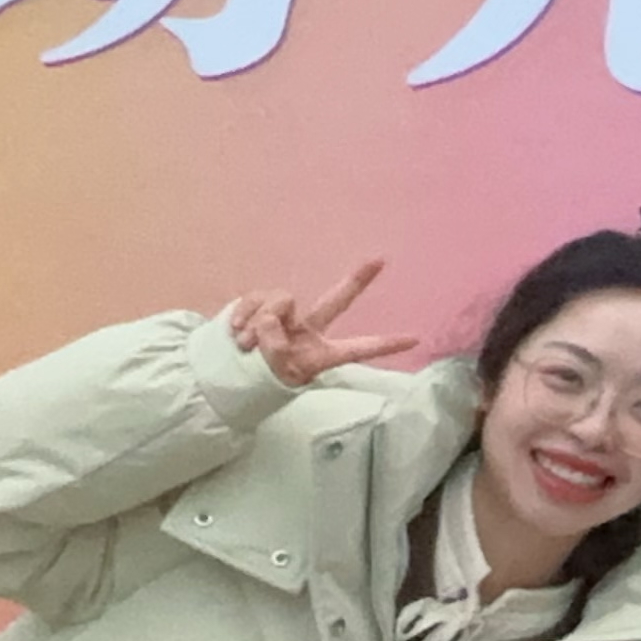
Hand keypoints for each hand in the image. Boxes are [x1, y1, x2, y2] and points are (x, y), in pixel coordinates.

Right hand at [223, 260, 418, 388]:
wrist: (224, 376)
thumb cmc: (256, 381)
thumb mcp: (272, 371)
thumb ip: (275, 345)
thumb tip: (270, 320)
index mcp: (320, 354)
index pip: (357, 349)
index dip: (384, 345)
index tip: (415, 339)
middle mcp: (308, 331)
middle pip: (336, 301)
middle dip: (357, 280)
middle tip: (380, 259)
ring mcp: (286, 317)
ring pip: (281, 301)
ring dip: (258, 321)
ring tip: (244, 344)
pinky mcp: (261, 307)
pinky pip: (256, 298)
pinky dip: (243, 313)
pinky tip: (234, 329)